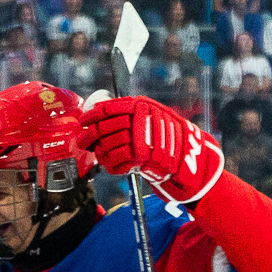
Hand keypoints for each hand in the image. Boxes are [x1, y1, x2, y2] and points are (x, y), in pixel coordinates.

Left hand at [80, 96, 224, 203]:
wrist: (188, 156)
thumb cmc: (168, 137)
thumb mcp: (151, 116)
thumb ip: (130, 114)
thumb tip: (99, 116)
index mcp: (140, 105)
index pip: (107, 108)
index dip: (91, 115)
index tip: (83, 121)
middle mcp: (138, 118)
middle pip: (103, 128)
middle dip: (89, 136)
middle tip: (82, 142)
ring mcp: (139, 136)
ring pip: (108, 145)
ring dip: (102, 153)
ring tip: (102, 156)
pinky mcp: (140, 155)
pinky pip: (116, 161)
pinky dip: (112, 165)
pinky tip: (114, 165)